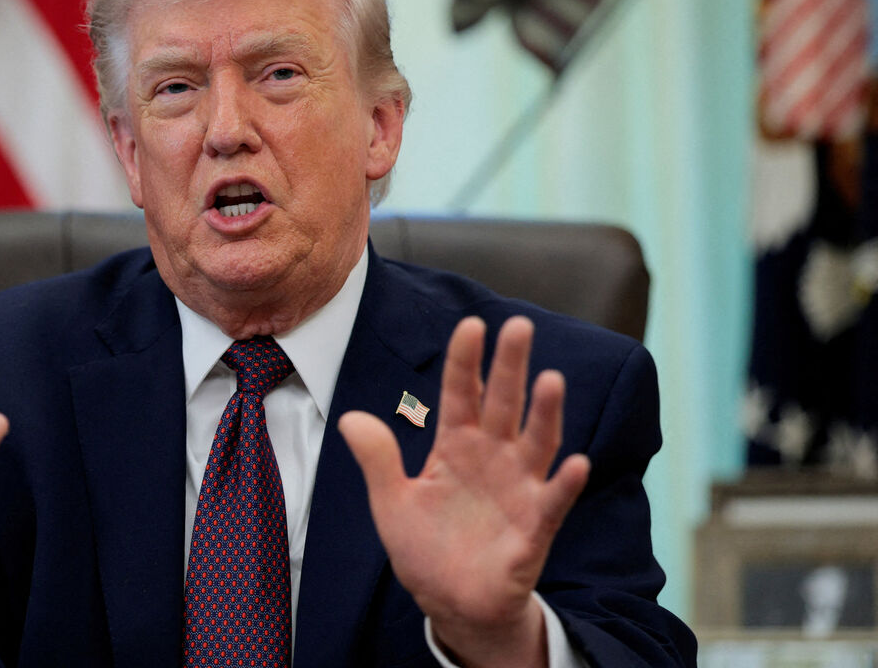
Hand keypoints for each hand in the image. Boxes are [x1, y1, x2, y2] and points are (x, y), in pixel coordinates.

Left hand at [339, 316, 589, 667]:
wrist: (451, 602)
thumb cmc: (425, 548)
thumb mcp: (391, 501)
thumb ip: (377, 459)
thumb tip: (350, 417)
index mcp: (455, 447)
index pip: (460, 394)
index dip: (464, 361)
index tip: (470, 325)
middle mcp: (492, 458)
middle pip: (503, 404)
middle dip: (510, 367)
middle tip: (519, 326)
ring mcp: (518, 489)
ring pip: (535, 443)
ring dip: (545, 414)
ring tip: (551, 380)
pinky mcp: (535, 527)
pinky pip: (553, 502)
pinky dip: (566, 484)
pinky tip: (577, 463)